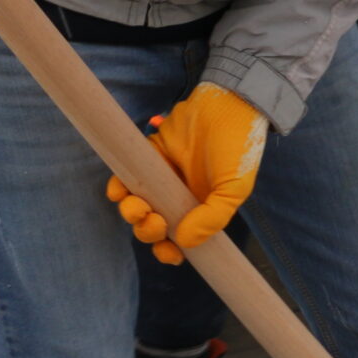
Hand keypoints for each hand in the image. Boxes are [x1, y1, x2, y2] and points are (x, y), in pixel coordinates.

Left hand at [106, 82, 265, 264]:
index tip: (169, 251)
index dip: (169, 252)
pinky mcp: (147, 156)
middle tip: (155, 221)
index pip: (179, 240)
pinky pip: (125, 179)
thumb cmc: (238, 148)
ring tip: (137, 206)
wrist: (228, 105)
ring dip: (131, 213)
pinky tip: (122, 191)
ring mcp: (161, 177)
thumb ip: (213, 218)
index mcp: (200, 209)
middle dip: (147, 232)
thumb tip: (184, 242)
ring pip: (135, 206)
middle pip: (152, 227)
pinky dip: (118, 189)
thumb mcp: (235, 188)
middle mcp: (178, 197)